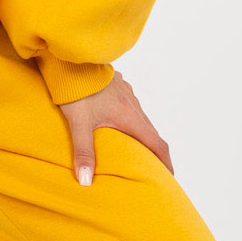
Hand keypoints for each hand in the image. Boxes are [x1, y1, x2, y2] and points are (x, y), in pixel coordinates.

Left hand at [58, 70, 172, 185]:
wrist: (71, 59)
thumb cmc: (76, 91)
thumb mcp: (79, 124)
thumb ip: (83, 152)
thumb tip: (85, 181)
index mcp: (130, 116)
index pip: (156, 144)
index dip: (165, 162)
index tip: (169, 177)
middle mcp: (133, 104)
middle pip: (150, 132)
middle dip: (154, 151)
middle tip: (153, 168)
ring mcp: (126, 93)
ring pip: (140, 118)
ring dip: (141, 134)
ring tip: (135, 147)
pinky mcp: (117, 86)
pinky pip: (130, 106)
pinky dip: (130, 120)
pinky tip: (117, 122)